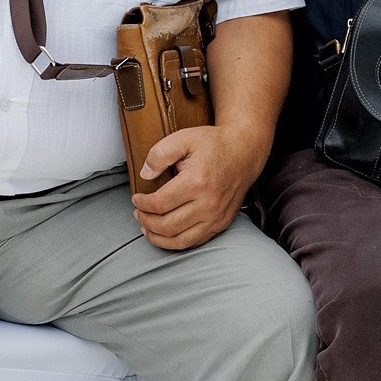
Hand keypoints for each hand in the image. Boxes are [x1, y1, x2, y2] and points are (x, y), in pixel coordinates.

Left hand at [132, 123, 260, 249]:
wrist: (244, 152)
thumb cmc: (214, 144)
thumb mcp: (185, 137)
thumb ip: (160, 153)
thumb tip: (145, 175)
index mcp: (197, 182)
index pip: (159, 204)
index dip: (142, 204)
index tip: (136, 198)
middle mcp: (208, 204)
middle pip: (167, 225)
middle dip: (146, 221)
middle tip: (138, 213)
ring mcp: (216, 216)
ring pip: (180, 240)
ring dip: (158, 237)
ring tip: (147, 228)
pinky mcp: (222, 223)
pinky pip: (195, 242)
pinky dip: (176, 243)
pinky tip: (166, 234)